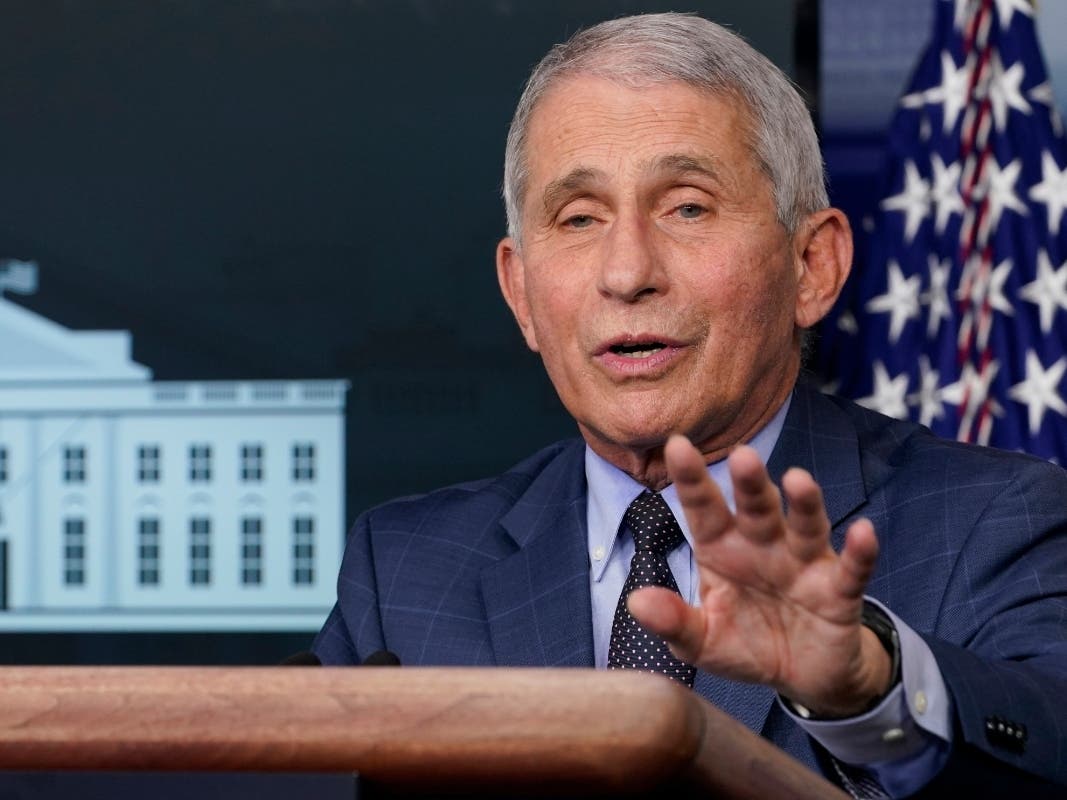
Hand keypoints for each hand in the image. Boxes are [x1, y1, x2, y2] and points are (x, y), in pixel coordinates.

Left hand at [628, 434, 891, 716]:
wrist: (802, 676)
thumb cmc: (746, 643)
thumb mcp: (702, 641)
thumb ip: (673, 621)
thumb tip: (635, 602)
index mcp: (722, 549)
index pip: (704, 509)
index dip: (691, 479)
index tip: (676, 445)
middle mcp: (763, 545)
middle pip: (756, 508)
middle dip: (750, 483)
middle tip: (742, 456)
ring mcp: (803, 564)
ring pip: (805, 526)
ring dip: (804, 504)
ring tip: (798, 479)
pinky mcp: (839, 591)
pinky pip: (851, 569)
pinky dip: (858, 551)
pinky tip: (863, 532)